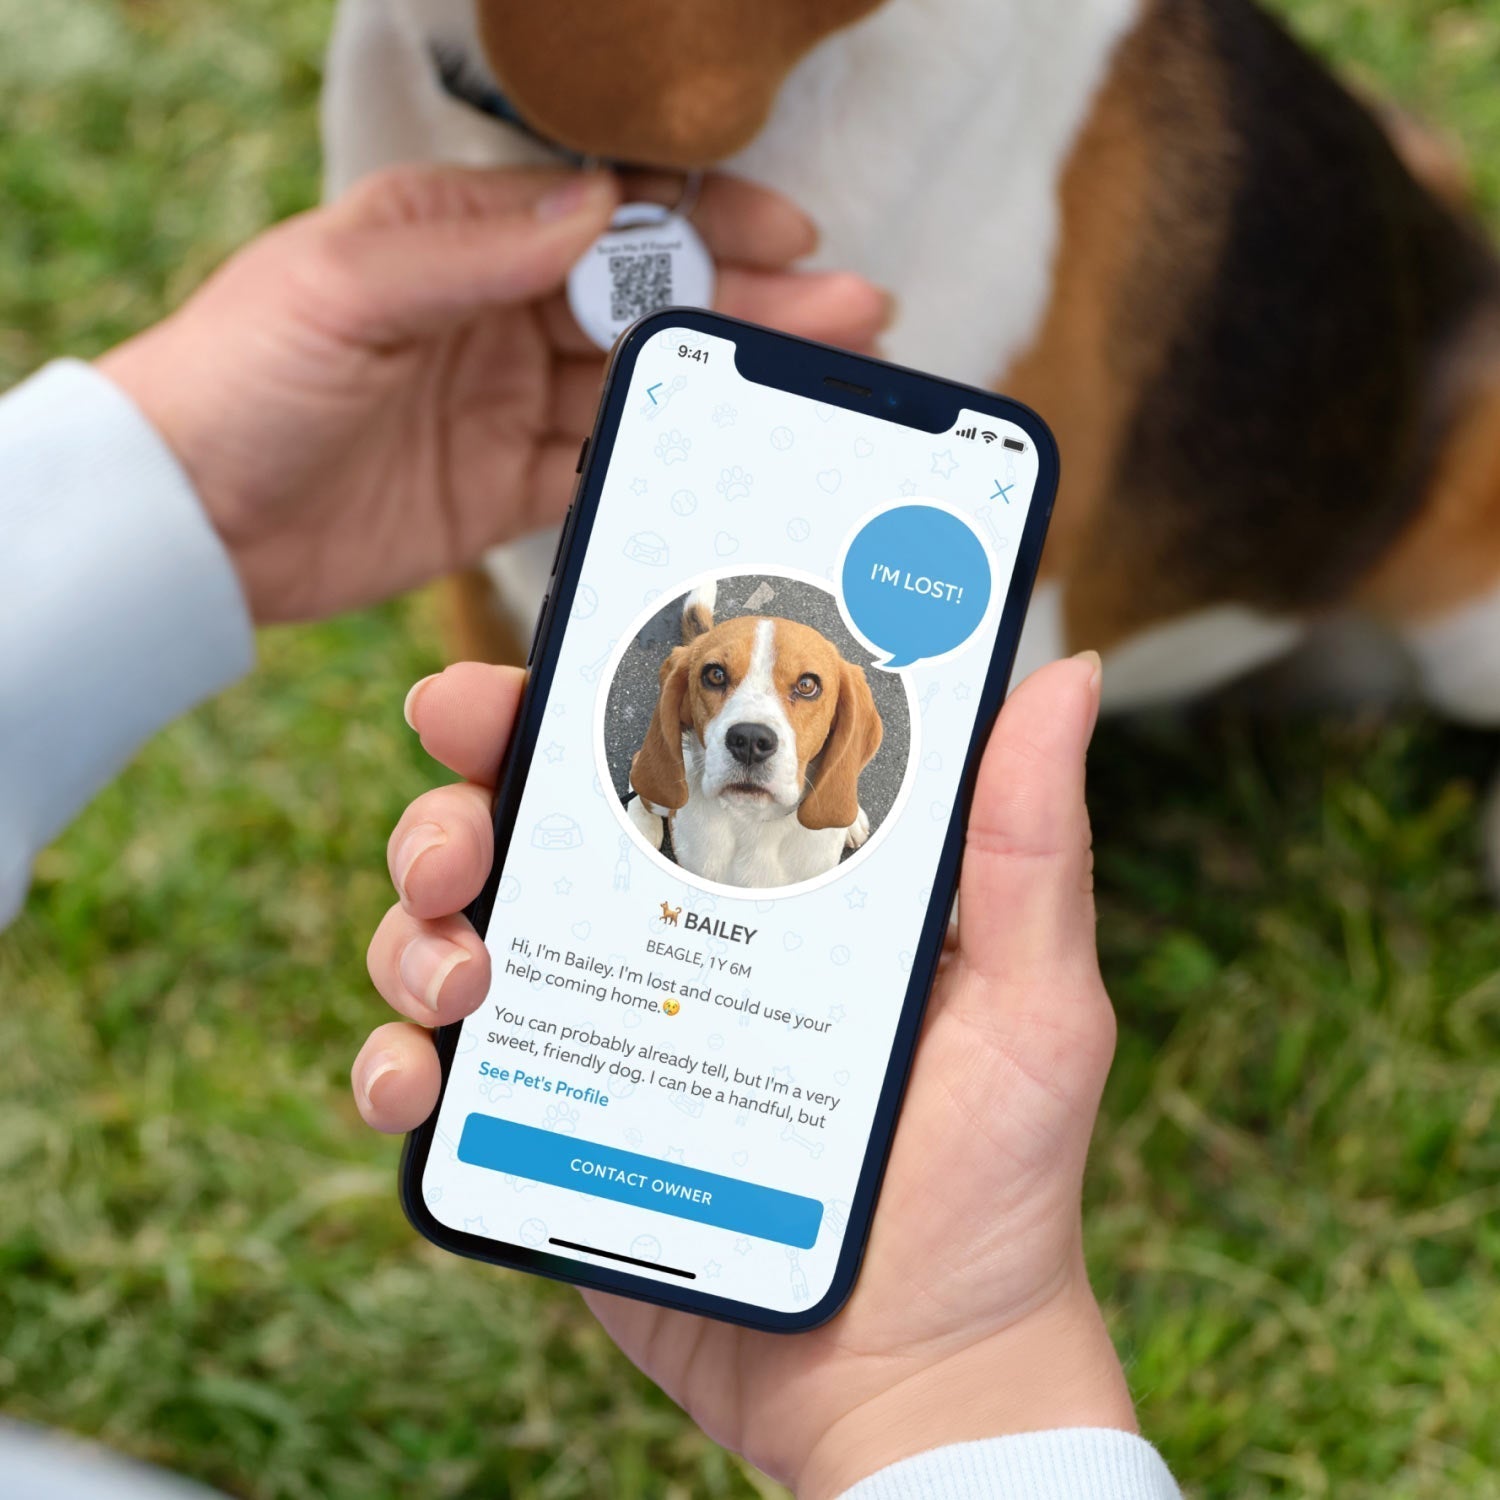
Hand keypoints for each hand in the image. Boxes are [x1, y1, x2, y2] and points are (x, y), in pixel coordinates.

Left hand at [98, 168, 889, 623]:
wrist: (188, 523)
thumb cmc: (239, 377)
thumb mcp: (343, 284)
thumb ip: (472, 245)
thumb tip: (598, 205)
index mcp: (458, 238)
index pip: (605, 211)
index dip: (701, 216)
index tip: (787, 229)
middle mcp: (494, 314)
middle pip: (645, 300)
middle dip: (748, 300)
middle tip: (848, 311)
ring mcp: (506, 405)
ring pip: (640, 384)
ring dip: (727, 381)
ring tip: (818, 379)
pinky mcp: (504, 488)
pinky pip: (602, 467)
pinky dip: (665, 462)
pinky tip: (731, 457)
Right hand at [356, 654, 1133, 1496]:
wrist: (916, 1375)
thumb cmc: (990, 1182)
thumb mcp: (1033, 1000)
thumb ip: (1027, 845)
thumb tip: (1066, 678)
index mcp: (762, 890)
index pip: (644, 766)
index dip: (559, 713)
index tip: (502, 692)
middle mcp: (668, 943)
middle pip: (520, 835)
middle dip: (451, 811)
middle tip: (458, 844)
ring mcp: (604, 1035)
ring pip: (452, 938)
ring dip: (413, 931)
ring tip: (461, 976)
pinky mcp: (553, 1136)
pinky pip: (436, 1079)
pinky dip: (394, 1063)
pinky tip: (419, 1081)